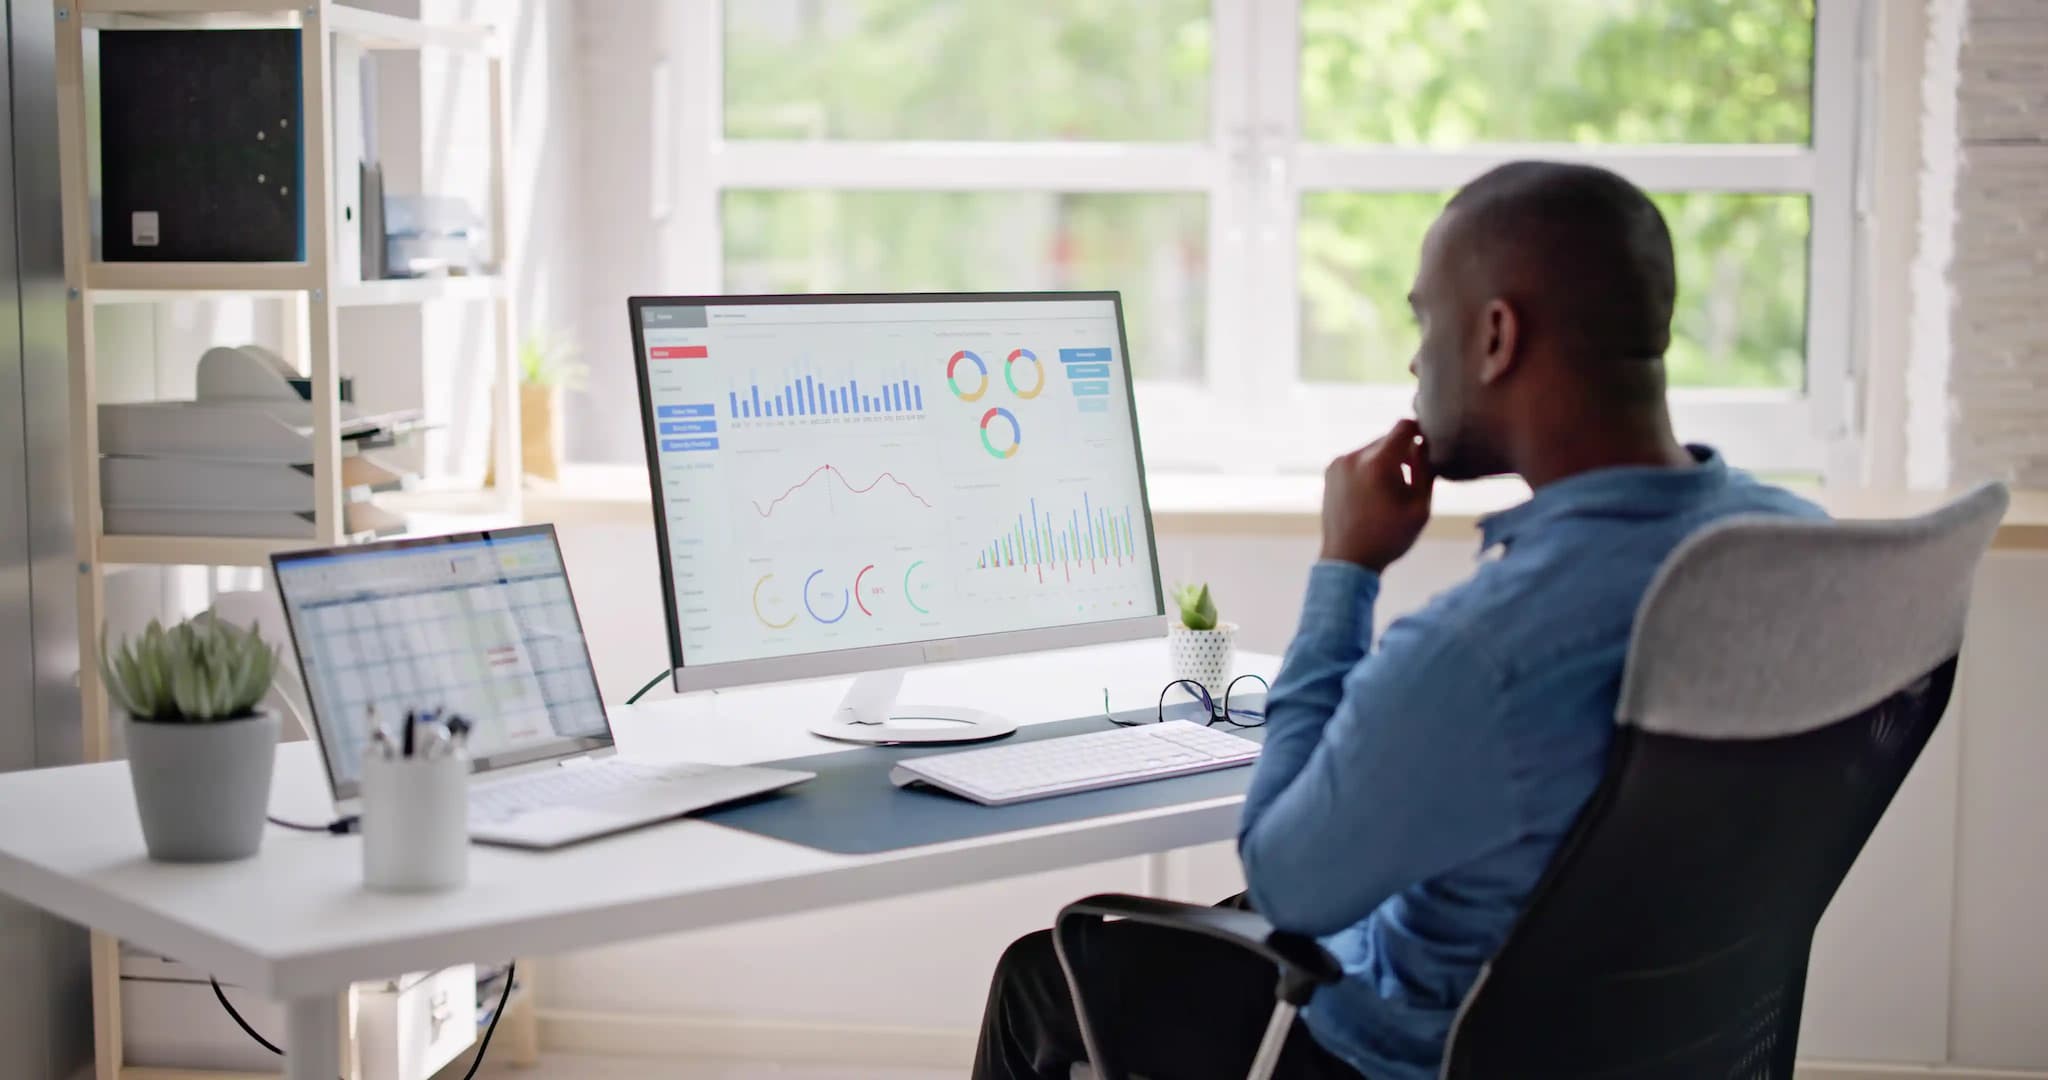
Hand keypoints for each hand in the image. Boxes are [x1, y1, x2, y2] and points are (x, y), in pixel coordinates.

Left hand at [1319, 419, 1435, 572]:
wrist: (1348, 559)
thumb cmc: (1389, 538)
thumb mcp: (1419, 507)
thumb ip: (1425, 471)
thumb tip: (1424, 445)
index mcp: (1377, 464)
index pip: (1403, 427)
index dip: (1419, 432)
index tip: (1427, 445)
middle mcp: (1353, 457)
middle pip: (1387, 440)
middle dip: (1402, 453)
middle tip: (1410, 479)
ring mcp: (1338, 464)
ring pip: (1372, 450)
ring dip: (1385, 461)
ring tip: (1389, 492)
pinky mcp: (1330, 472)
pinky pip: (1357, 460)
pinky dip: (1369, 469)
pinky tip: (1372, 495)